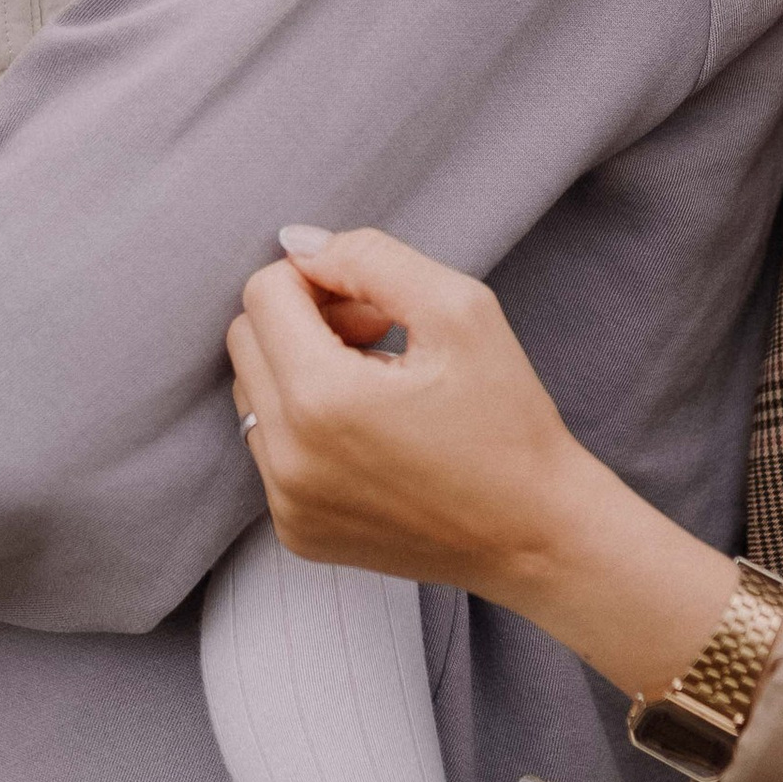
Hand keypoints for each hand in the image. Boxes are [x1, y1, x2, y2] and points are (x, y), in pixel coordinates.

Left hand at [224, 229, 584, 598]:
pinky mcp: (295, 532)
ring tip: (376, 389)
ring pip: (252, 395)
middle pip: (246, 341)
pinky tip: (372, 438)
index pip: (263, 294)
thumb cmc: (509, 421)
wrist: (536, 536)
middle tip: (378, 338)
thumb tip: (298, 244)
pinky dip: (306, 430)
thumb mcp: (460, 310)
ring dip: (300, 374)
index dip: (319, 280)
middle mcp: (287, 458)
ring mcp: (286, 503)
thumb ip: (371, 259)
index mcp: (321, 398)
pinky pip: (270, 451)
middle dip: (304, 321)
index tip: (376, 309)